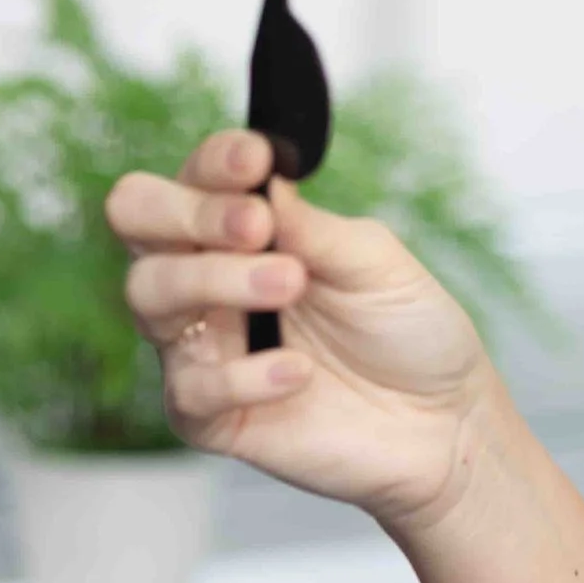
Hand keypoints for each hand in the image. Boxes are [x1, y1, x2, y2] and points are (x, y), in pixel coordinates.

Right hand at [106, 128, 499, 529]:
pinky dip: (244, 375)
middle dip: (187, 213)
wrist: (446, 422)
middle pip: (138, 221)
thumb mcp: (378, 265)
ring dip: (216, 279)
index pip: (196, 180)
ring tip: (289, 283)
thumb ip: (314, 227)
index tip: (257, 160)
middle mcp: (208, 280)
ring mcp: (202, 346)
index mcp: (246, 233)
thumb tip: (262, 181)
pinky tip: (298, 371)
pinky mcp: (210, 416)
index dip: (216, 162)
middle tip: (256, 226)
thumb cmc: (410, 333)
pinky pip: (189, 389)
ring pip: (148, 295)